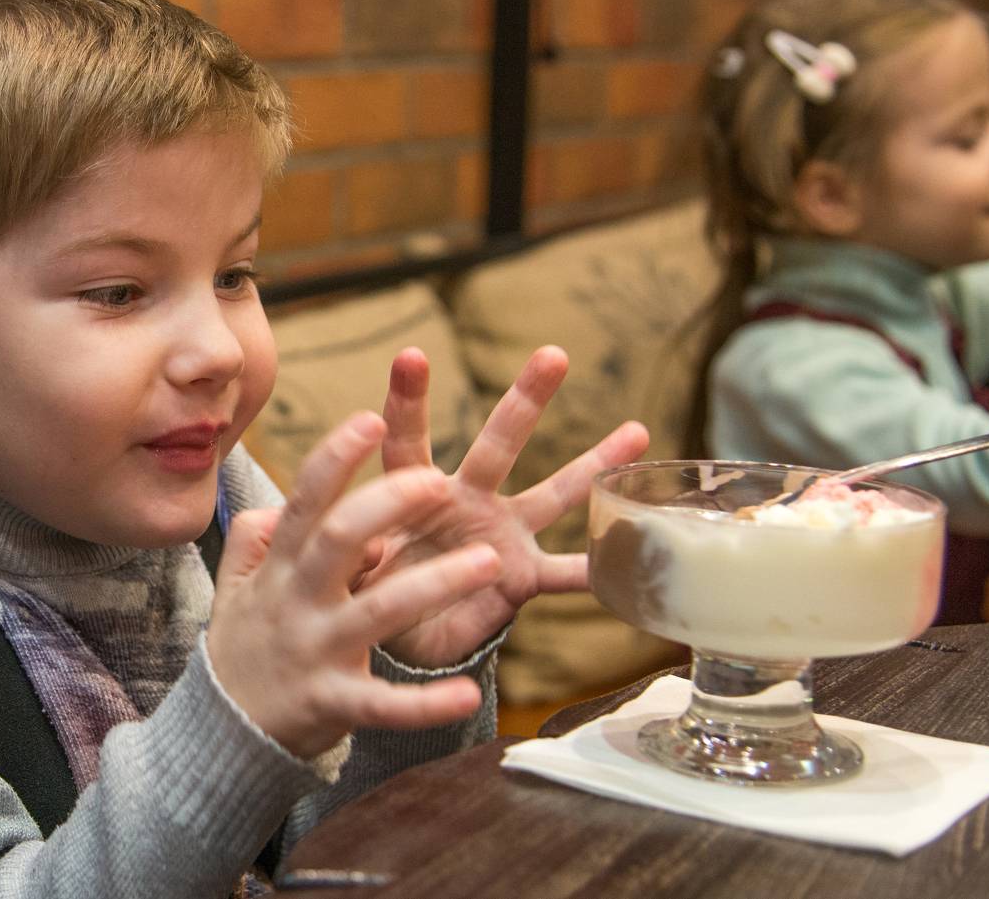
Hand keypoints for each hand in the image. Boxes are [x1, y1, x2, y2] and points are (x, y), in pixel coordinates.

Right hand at [207, 413, 502, 758]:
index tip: (371, 419)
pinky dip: (427, 703)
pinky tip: (468, 691)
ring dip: (436, 584)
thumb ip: (255, 535)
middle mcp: (299, 599)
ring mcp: (317, 651)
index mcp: (283, 564)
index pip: (308, 500)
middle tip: (441, 481)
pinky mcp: (335, 704)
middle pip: (340, 539)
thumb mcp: (236, 582)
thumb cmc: (245, 642)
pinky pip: (385, 704)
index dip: (336, 458)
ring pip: (377, 611)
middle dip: (388, 506)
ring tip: (493, 560)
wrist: (222, 732)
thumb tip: (281, 503)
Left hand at [366, 345, 649, 667]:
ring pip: (553, 493)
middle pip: (498, 443)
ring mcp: (500, 532)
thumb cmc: (369, 586)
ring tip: (638, 430)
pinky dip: (595, 571)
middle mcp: (465, 498)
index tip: (410, 357)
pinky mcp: (520, 576)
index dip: (407, 403)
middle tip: (554, 354)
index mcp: (414, 490)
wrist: (399, 634)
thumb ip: (352, 553)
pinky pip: (565, 573)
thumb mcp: (350, 570)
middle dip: (524, 400)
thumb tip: (355, 545)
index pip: (409, 441)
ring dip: (593, 464)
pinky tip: (635, 553)